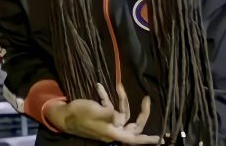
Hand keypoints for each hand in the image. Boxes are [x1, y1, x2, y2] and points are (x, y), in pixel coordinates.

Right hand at [44, 83, 160, 144]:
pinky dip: (106, 97)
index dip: (148, 139)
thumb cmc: (80, 115)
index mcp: (114, 132)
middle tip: (146, 99)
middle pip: (133, 124)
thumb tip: (122, 117)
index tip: (161, 138)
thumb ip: (110, 114)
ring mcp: (108, 122)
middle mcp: (113, 129)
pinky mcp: (101, 115)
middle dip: (140, 112)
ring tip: (118, 85)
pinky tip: (98, 86)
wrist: (64, 115)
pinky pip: (109, 107)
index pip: (135, 138)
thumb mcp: (95, 113)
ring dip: (121, 98)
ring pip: (122, 112)